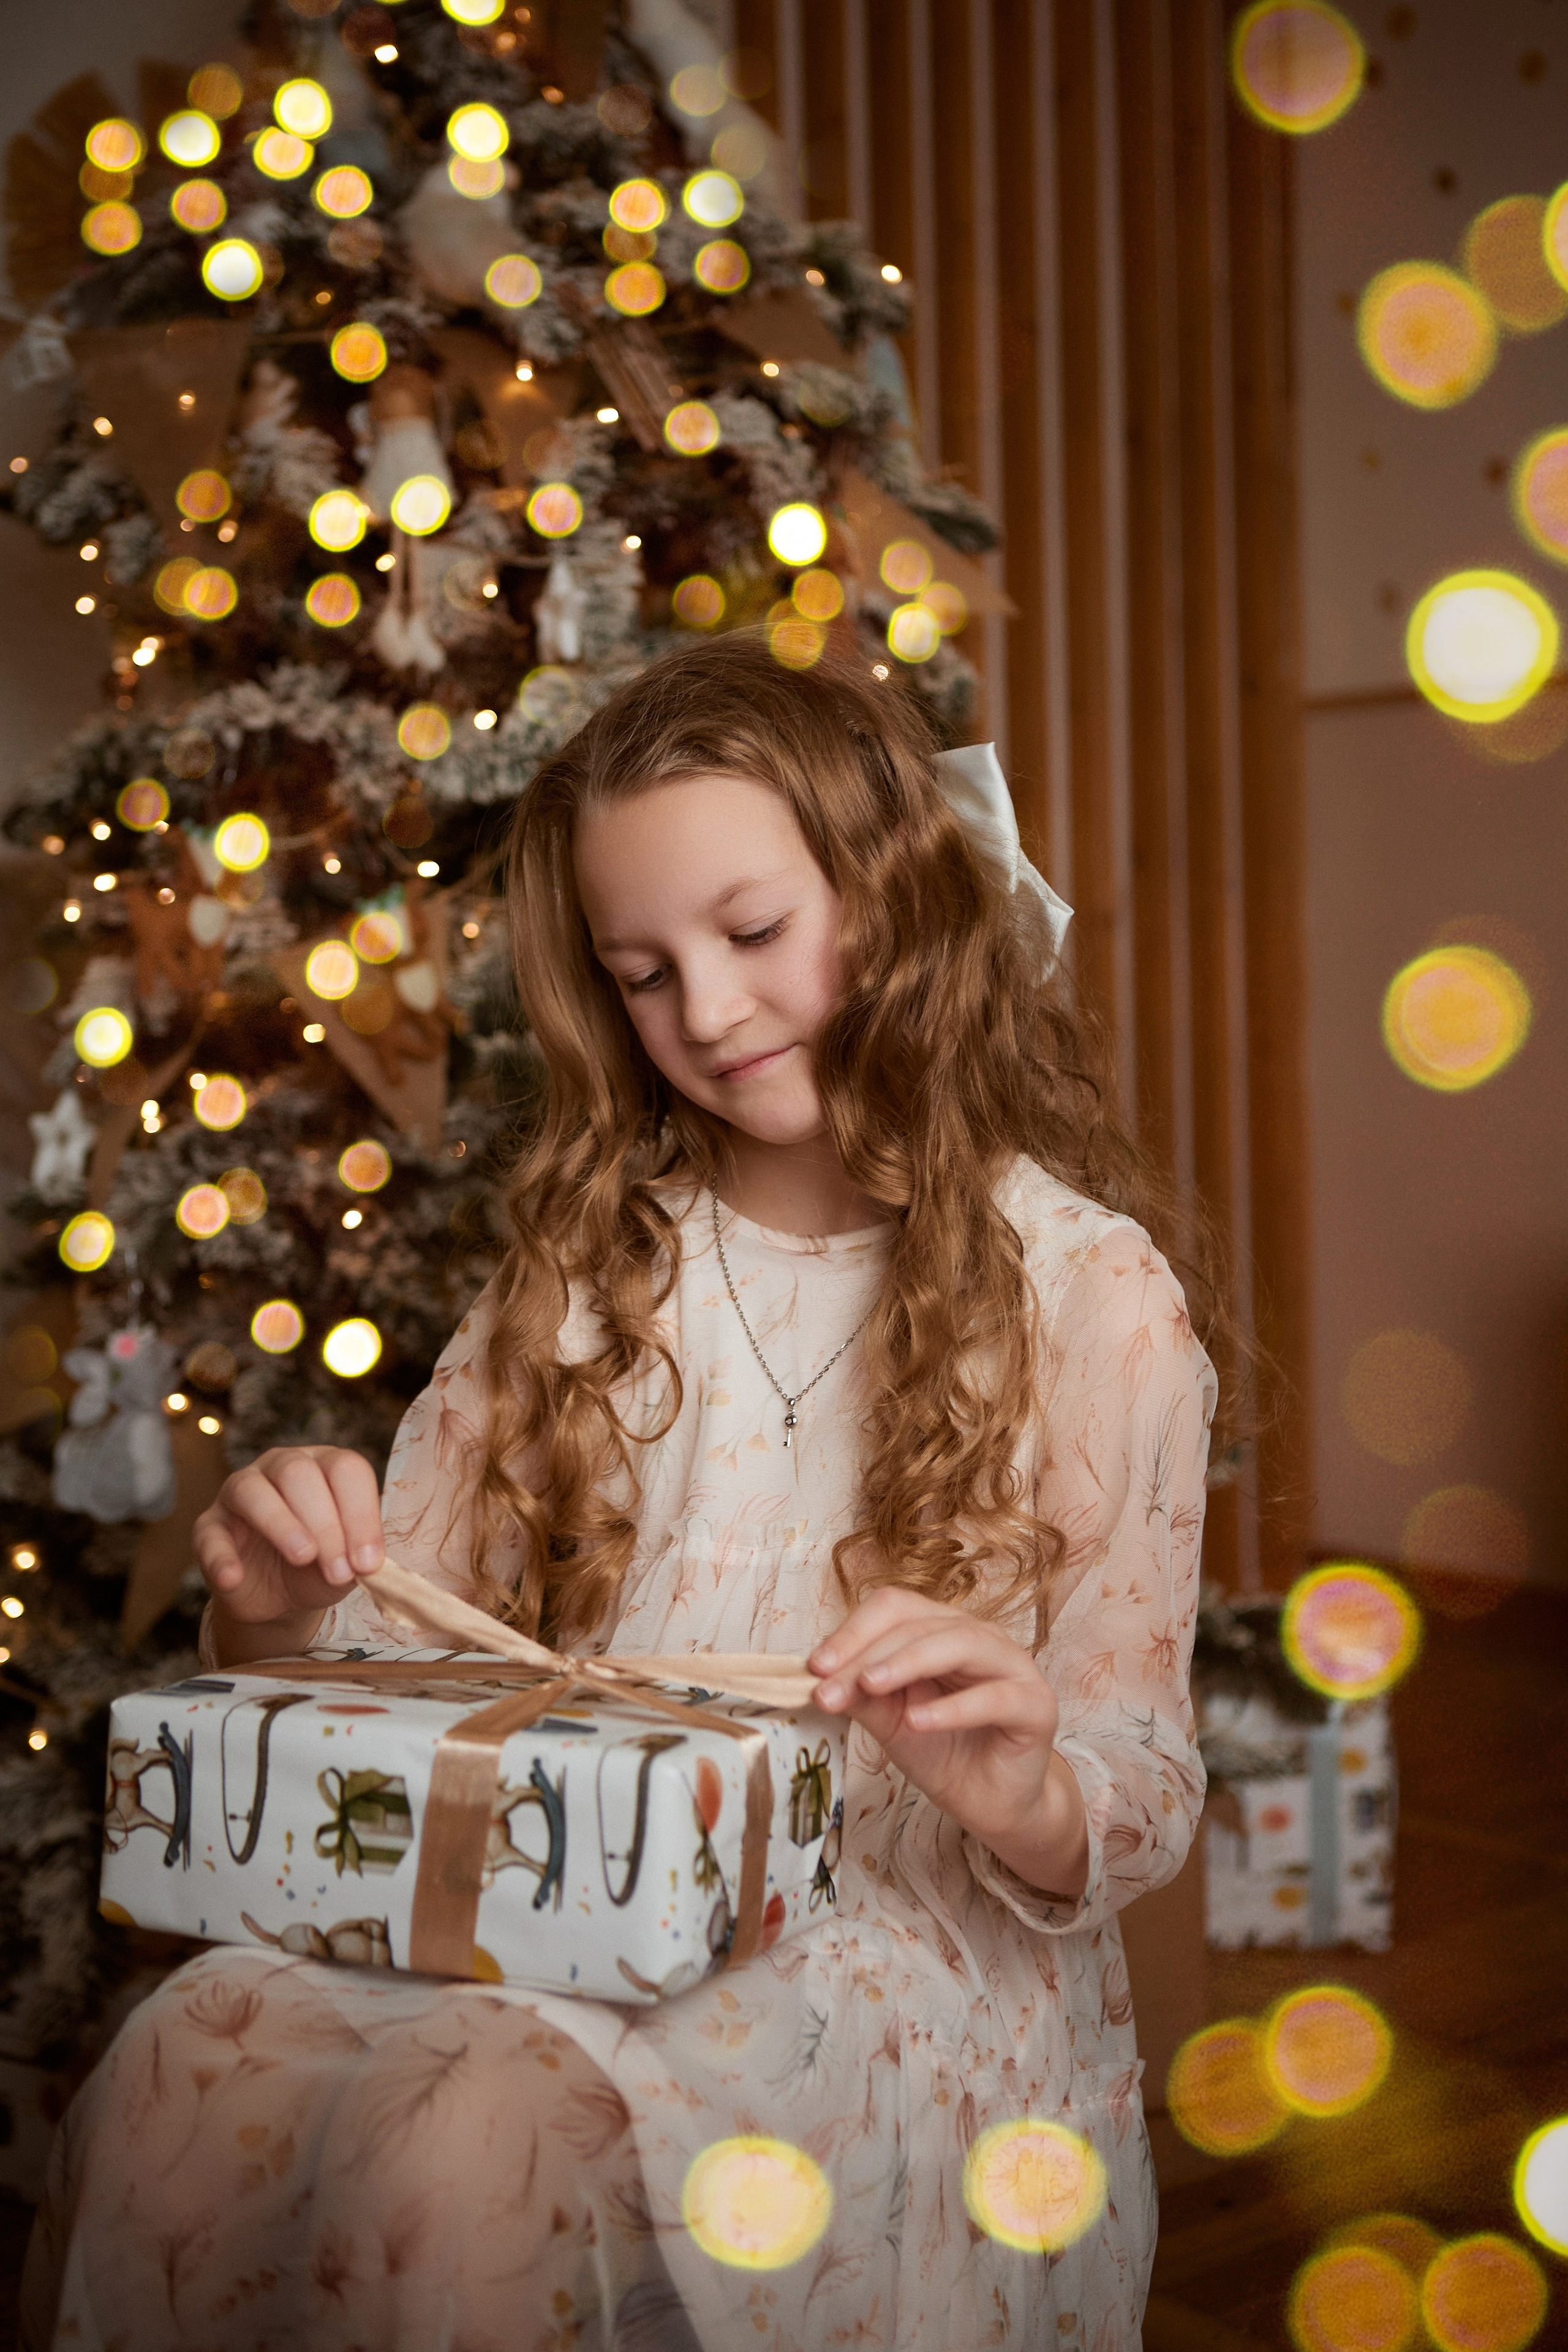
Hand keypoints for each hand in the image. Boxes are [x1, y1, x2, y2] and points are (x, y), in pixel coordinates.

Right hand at [193, 1445, 384, 1630]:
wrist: (279, 1597)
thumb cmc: (319, 1567)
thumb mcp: (345, 1566)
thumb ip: (356, 1560)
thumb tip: (365, 1565)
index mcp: (325, 1465)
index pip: (346, 1469)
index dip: (361, 1514)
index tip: (368, 1563)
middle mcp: (282, 1466)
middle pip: (300, 1473)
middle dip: (325, 1524)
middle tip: (339, 1571)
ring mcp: (240, 1489)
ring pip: (253, 1490)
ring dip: (281, 1524)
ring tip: (302, 1558)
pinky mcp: (209, 1525)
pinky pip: (210, 1533)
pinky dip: (221, 1557)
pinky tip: (234, 1579)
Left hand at [809, 1589, 1087, 1896]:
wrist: (991, 1803)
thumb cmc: (944, 1753)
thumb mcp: (890, 1721)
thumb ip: (861, 1696)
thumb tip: (815, 1678)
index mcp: (942, 1630)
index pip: (895, 1608)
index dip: (852, 1632)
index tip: (814, 1668)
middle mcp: (979, 1637)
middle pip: (920, 1623)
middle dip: (868, 1654)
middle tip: (828, 1687)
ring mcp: (1013, 1666)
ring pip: (959, 1644)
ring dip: (908, 1662)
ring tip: (870, 1685)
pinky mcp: (1036, 1705)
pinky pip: (995, 1697)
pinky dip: (954, 1707)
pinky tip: (919, 1721)